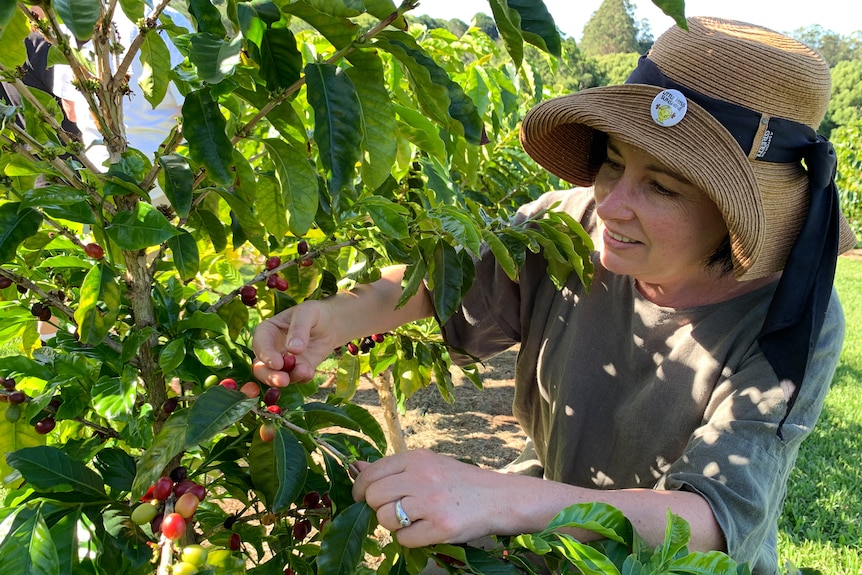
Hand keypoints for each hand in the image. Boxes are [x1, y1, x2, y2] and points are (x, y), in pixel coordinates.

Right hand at [252, 300, 339, 386]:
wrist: (330, 324)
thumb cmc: (314, 313)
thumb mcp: (307, 313)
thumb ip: (299, 328)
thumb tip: (293, 349)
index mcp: (267, 331)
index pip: (260, 344)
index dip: (266, 355)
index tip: (277, 363)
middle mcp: (270, 348)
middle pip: (261, 367)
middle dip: (270, 376)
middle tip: (283, 380)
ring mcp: (282, 361)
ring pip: (275, 377)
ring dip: (288, 378)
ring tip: (304, 371)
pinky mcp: (296, 370)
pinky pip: (295, 379)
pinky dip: (301, 379)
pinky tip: (309, 372)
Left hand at [352, 450, 508, 547]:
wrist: (497, 497)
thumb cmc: (458, 482)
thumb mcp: (427, 465)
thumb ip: (391, 469)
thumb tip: (354, 468)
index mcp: (416, 458)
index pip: (370, 473)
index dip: (360, 489)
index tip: (362, 497)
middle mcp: (421, 477)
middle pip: (374, 497)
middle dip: (377, 508)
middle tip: (393, 510)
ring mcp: (430, 502)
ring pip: (385, 519)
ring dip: (394, 525)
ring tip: (413, 519)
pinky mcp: (440, 527)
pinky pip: (404, 539)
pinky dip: (410, 539)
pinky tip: (425, 529)